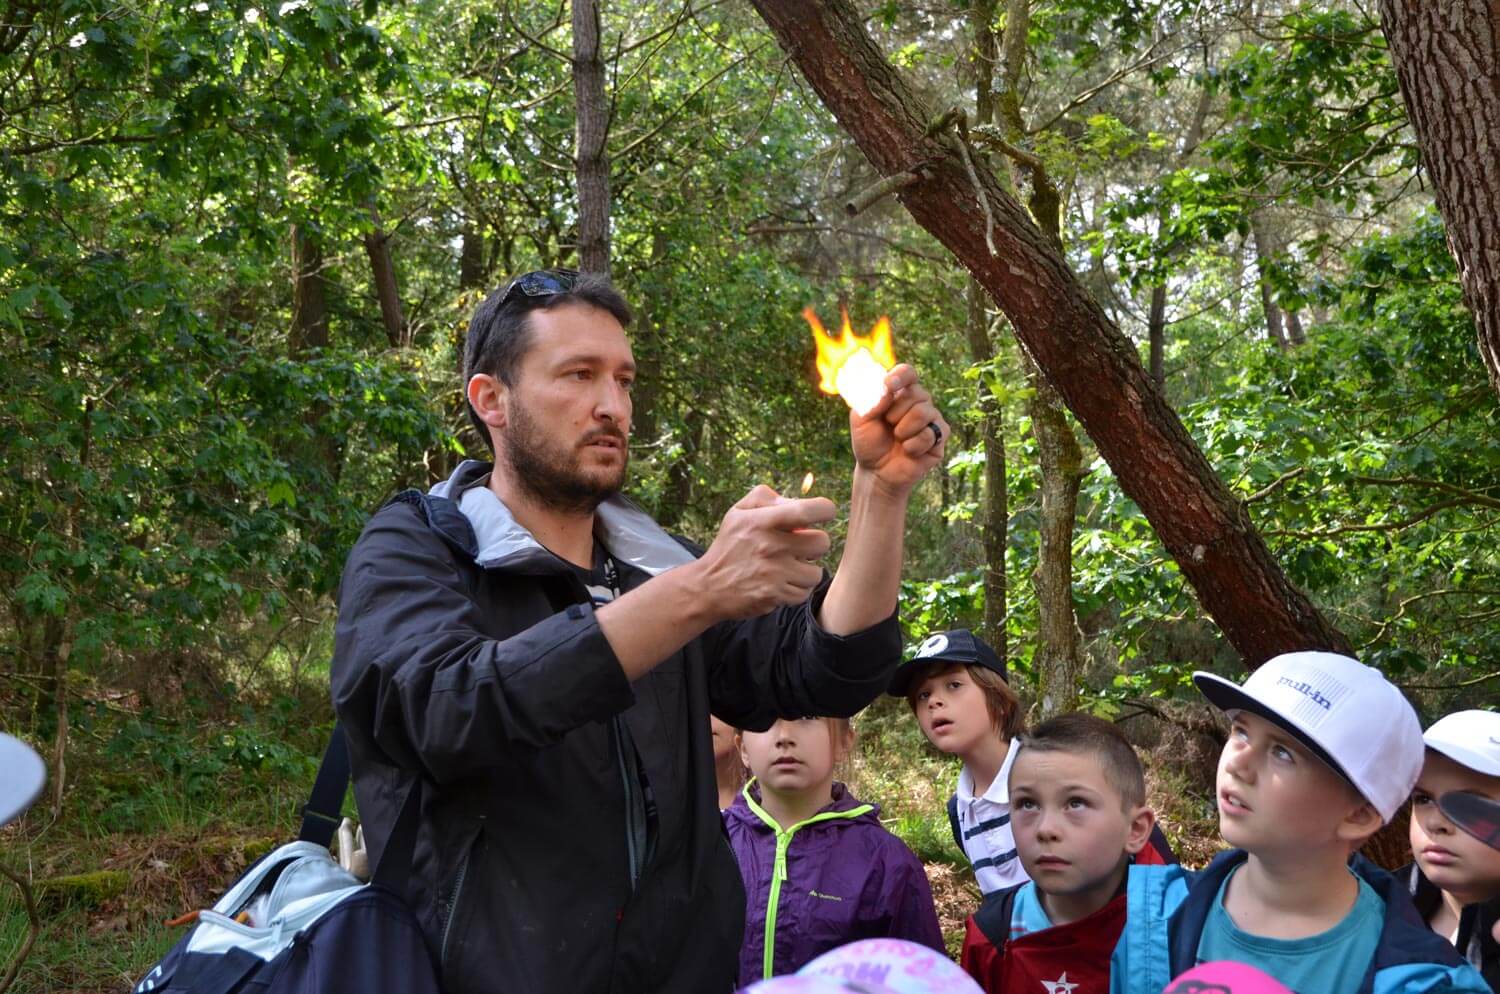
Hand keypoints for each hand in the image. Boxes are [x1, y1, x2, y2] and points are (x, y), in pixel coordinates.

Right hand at [690, 485, 834, 620]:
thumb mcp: (737, 512)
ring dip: (805, 571)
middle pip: (822, 542)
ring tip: (788, 568)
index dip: (825, 510)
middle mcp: (770, 546)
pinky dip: (796, 589)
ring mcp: (774, 573)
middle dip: (814, 544)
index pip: (808, 510)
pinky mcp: (775, 595)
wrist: (708, 587)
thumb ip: (765, 497)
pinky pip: (804, 592)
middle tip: (799, 547)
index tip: (822, 513)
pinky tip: (781, 583)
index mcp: (762, 521)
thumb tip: (794, 501)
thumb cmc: (728, 546)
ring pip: (816, 572)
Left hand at [849, 363, 947, 495]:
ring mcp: (931, 419)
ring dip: (903, 429)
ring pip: (923, 412)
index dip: (901, 376)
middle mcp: (919, 402)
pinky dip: (913, 445)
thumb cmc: (869, 442)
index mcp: (900, 392)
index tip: (889, 385)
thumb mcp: (861, 419)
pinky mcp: (940, 437)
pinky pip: (930, 434)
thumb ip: (870, 400)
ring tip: (897, 439)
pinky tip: (907, 451)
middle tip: (888, 425)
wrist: (876, 472)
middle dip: (895, 412)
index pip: (907, 373)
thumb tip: (887, 388)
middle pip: (917, 393)